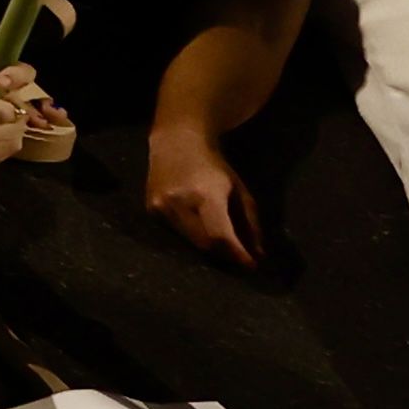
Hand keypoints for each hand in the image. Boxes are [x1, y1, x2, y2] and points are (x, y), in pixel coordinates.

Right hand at [147, 120, 260, 264]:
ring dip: (209, 245)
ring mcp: (160, 206)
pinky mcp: (150, 209)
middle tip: (240, 256)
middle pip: (204, 243)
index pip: (220, 235)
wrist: (176, 143)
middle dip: (225, 253)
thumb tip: (258, 254)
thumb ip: (250, 223)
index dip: (236, 254)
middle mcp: (179, 201)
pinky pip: (176, 233)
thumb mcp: (239, 190)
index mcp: (205, 194)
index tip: (251, 265)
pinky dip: (192, 235)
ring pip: (189, 242)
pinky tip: (199, 225)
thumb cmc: (213, 166)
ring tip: (222, 242)